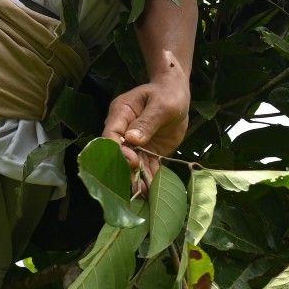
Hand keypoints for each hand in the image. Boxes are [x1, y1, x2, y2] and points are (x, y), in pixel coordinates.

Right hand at [102, 51, 190, 192]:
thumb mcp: (162, 104)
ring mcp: (136, 143)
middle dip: (126, 169)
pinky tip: (151, 190)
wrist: (177, 95)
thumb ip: (148, 121)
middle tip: (135, 186)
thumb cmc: (168, 94)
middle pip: (119, 153)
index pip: (112, 134)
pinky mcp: (148, 151)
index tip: (132, 161)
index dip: (118, 150)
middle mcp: (124, 130)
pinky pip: (147, 166)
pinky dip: (149, 178)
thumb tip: (132, 139)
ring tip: (142, 193)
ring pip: (133, 163)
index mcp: (121, 113)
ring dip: (137, 178)